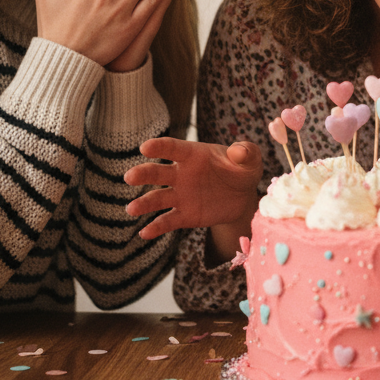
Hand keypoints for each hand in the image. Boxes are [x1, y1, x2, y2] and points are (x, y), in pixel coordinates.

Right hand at [124, 138, 262, 240]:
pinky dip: (156, 227)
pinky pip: (168, 221)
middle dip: (143, 174)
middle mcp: (181, 174)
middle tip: (130, 177)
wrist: (244, 197)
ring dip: (144, 203)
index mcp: (194, 155)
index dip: (160, 146)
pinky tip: (145, 233)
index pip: (173, 148)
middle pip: (158, 172)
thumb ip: (246, 152)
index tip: (145, 147)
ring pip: (158, 198)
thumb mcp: (250, 159)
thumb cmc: (243, 170)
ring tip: (131, 209)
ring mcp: (181, 195)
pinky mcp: (185, 215)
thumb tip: (237, 152)